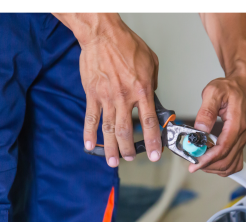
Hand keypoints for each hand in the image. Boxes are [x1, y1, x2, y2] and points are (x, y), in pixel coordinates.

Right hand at [57, 13, 162, 166]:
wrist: (103, 35)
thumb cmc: (127, 45)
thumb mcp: (152, 63)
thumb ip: (153, 83)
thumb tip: (152, 97)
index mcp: (142, 90)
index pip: (149, 122)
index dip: (153, 141)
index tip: (156, 154)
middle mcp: (124, 97)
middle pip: (126, 130)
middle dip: (129, 149)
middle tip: (131, 158)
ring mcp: (106, 97)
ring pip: (108, 129)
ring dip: (111, 148)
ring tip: (114, 161)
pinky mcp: (92, 94)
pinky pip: (91, 118)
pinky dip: (90, 134)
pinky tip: (90, 146)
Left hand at [188, 74, 245, 176]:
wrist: (245, 84)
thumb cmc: (231, 87)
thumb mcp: (214, 92)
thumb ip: (207, 111)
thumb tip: (200, 129)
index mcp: (237, 123)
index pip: (223, 148)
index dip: (208, 159)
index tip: (194, 164)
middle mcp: (242, 134)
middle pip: (227, 160)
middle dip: (208, 165)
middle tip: (192, 160)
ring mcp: (243, 138)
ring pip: (231, 163)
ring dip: (215, 166)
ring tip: (200, 159)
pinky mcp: (241, 139)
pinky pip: (235, 160)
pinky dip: (223, 164)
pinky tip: (212, 160)